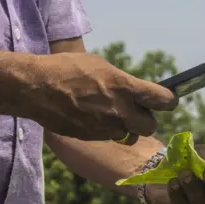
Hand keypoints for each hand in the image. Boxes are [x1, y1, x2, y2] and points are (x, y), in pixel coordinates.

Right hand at [24, 52, 177, 142]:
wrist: (36, 88)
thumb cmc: (67, 69)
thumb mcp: (100, 66)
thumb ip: (122, 81)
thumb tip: (134, 91)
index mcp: (124, 87)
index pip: (163, 100)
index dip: (168, 101)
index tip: (165, 100)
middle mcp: (119, 111)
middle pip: (150, 126)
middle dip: (146, 120)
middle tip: (135, 111)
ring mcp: (105, 128)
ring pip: (129, 135)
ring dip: (125, 127)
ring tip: (109, 114)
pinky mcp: (91, 138)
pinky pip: (108, 137)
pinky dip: (106, 130)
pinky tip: (92, 118)